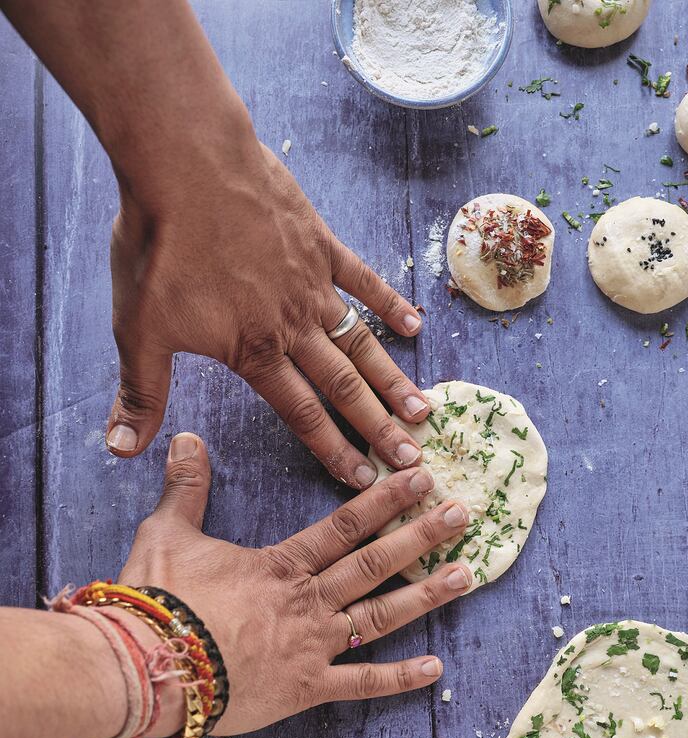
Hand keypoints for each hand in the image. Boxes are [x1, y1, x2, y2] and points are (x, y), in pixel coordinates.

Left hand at [107, 136, 430, 489]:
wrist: (183, 161)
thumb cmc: (158, 246)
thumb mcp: (137, 328)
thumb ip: (141, 392)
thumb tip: (120, 449)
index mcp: (254, 351)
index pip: (301, 414)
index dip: (333, 451)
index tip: (362, 479)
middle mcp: (293, 325)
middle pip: (344, 386)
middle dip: (379, 427)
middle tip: (413, 458)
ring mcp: (312, 284)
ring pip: (361, 342)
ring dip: (392, 379)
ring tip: (422, 409)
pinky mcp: (319, 244)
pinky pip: (363, 279)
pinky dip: (390, 302)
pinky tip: (415, 325)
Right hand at [118, 433, 471, 735]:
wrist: (148, 668)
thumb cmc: (157, 603)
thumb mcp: (166, 534)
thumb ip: (185, 487)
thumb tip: (185, 437)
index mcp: (281, 565)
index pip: (345, 526)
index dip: (386, 501)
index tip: (421, 480)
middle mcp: (308, 601)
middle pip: (375, 563)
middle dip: (420, 536)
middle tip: (463, 516)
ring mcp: (312, 646)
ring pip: (380, 616)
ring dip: (425, 596)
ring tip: (465, 576)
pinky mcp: (306, 689)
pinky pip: (360, 684)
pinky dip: (398, 679)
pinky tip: (436, 669)